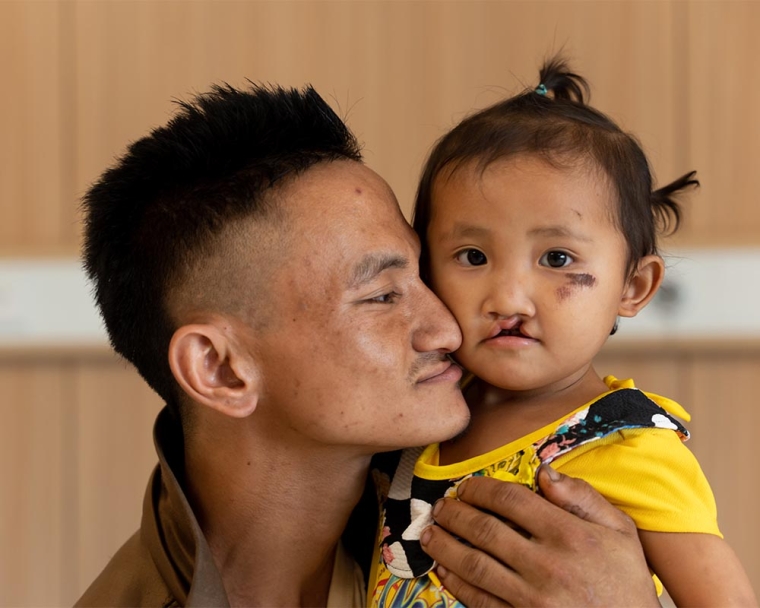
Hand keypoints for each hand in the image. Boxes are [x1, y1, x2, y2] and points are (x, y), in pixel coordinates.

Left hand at [420, 466, 659, 606]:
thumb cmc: (626, 581)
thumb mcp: (621, 532)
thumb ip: (583, 497)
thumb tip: (544, 472)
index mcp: (569, 534)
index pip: (511, 499)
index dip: (481, 488)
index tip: (466, 486)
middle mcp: (547, 564)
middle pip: (485, 530)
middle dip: (455, 514)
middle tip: (440, 506)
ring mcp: (532, 598)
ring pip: (474, 565)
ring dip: (445, 546)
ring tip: (429, 533)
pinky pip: (480, 601)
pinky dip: (456, 584)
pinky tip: (443, 569)